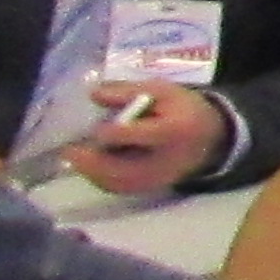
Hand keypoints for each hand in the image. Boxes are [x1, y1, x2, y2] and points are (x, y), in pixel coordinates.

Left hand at [54, 90, 235, 198]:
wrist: (211, 138)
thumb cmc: (184, 109)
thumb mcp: (163, 90)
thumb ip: (128, 91)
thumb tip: (94, 94)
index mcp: (173, 130)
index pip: (139, 135)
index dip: (113, 133)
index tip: (95, 128)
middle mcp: (166, 160)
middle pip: (124, 168)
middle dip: (93, 161)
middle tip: (68, 152)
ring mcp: (159, 178)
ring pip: (119, 182)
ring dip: (93, 172)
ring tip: (75, 158)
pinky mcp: (151, 187)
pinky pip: (121, 188)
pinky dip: (101, 178)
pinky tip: (91, 166)